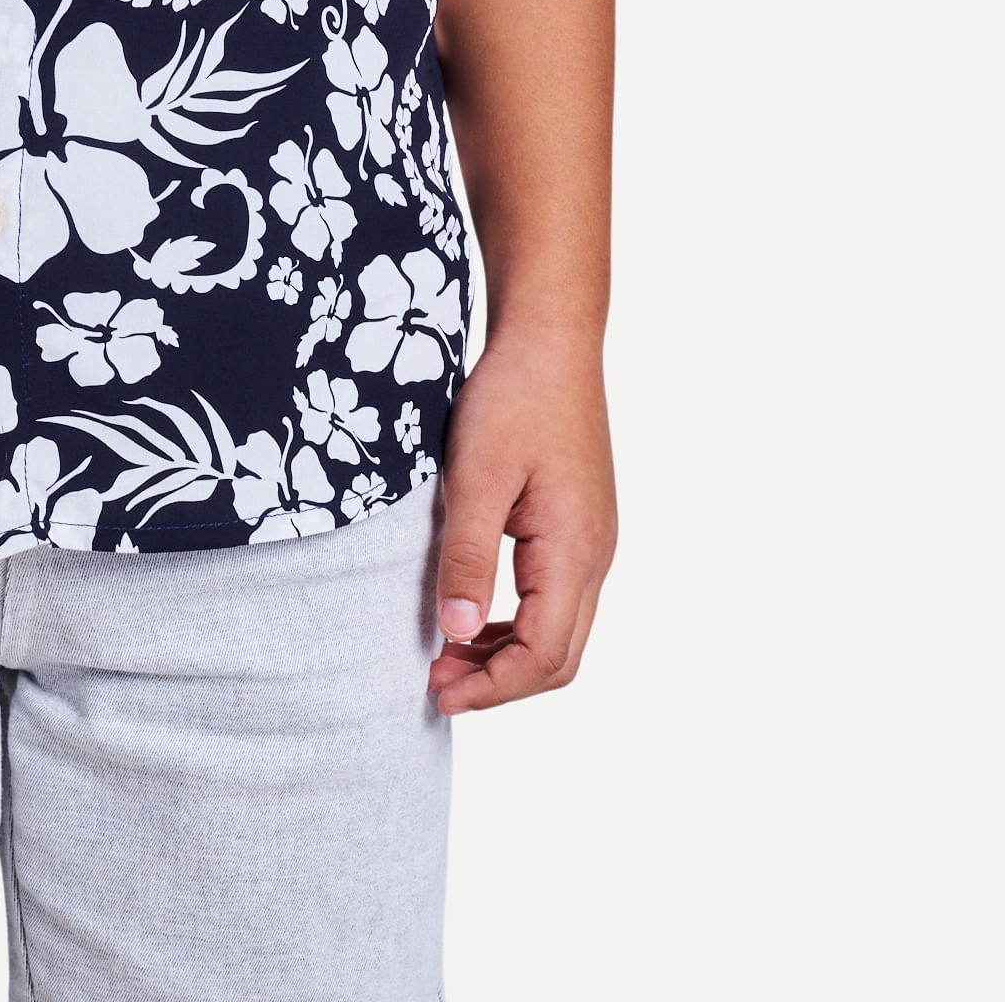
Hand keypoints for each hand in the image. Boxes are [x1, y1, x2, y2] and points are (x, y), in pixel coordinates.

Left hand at [426, 328, 615, 715]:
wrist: (550, 338)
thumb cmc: (513, 398)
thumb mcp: (476, 475)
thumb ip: (468, 557)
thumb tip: (458, 635)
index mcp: (574, 551)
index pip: (544, 656)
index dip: (492, 688)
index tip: (438, 693)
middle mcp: (595, 556)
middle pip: (559, 656)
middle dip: (499, 682)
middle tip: (436, 682)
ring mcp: (592, 540)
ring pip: (561, 631)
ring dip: (507, 654)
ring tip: (446, 653)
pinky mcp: (580, 524)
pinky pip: (556, 597)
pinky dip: (517, 621)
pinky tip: (475, 613)